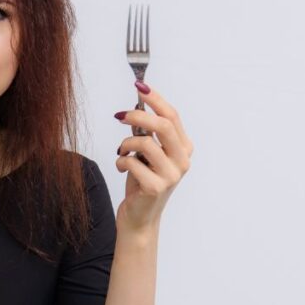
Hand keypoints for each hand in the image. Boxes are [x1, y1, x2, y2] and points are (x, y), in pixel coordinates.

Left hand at [114, 81, 193, 233]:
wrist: (140, 218)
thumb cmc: (142, 182)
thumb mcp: (149, 155)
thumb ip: (150, 134)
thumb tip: (138, 105)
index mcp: (184, 148)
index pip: (173, 116)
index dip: (156, 99)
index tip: (139, 85)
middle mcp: (182, 161)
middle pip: (163, 125)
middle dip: (138, 116)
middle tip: (120, 116)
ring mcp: (171, 175)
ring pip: (145, 143)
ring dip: (126, 144)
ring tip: (121, 152)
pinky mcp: (155, 187)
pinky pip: (132, 162)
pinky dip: (121, 162)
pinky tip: (122, 168)